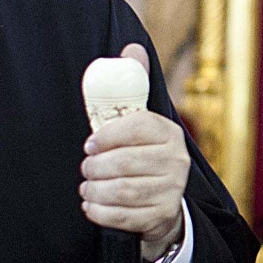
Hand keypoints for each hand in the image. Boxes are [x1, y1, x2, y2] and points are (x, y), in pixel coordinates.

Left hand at [80, 43, 189, 259]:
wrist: (161, 204)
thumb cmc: (140, 155)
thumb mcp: (139, 123)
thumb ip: (132, 88)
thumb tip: (132, 47)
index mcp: (169, 132)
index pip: (137, 126)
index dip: (107, 135)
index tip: (89, 144)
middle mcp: (177, 160)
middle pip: (126, 162)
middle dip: (96, 167)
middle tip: (85, 168)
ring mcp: (172, 190)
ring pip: (124, 190)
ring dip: (95, 189)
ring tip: (87, 186)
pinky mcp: (162, 215)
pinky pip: (124, 216)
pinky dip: (100, 212)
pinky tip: (91, 205)